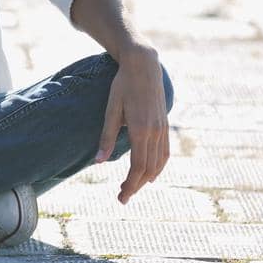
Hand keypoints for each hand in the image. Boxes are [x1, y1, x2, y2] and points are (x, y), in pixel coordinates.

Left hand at [93, 45, 169, 204]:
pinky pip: (165, 152)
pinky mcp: (165, 124)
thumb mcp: (111, 109)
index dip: (130, 185)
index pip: (138, 167)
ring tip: (134, 187)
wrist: (144, 65)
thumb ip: (106, 137)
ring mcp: (163, 128)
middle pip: (149, 169)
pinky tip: (151, 171)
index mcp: (140, 129)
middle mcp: (155, 132)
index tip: (121, 197)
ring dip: (147, 178)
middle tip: (123, 197)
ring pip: (159, 163)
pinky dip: (159, 166)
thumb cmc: (123, 85)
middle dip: (136, 186)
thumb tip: (97, 162)